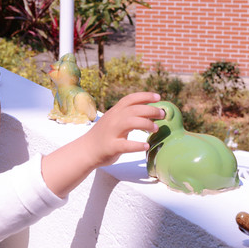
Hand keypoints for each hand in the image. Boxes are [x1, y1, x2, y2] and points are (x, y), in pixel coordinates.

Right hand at [41, 92, 162, 197]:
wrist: (86, 150)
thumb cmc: (104, 136)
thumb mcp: (114, 121)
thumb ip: (127, 116)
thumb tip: (149, 112)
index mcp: (115, 112)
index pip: (130, 99)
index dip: (145, 96)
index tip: (158, 98)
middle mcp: (113, 119)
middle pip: (134, 109)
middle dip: (151, 110)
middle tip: (162, 115)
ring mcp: (111, 133)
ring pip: (130, 123)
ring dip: (146, 124)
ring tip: (156, 129)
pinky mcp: (111, 146)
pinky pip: (125, 145)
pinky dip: (137, 145)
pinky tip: (146, 146)